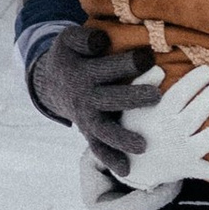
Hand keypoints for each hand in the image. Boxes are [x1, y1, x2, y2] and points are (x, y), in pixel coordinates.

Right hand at [28, 27, 152, 169]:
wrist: (52, 82)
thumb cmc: (72, 56)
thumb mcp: (69, 39)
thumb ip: (84, 38)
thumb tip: (101, 41)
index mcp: (83, 73)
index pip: (106, 68)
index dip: (127, 63)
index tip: (149, 57)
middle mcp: (85, 98)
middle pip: (109, 99)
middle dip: (132, 98)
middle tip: (156, 96)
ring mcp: (86, 118)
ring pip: (104, 130)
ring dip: (122, 138)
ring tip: (143, 145)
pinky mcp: (88, 132)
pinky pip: (98, 148)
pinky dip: (111, 160)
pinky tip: (128, 171)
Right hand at [121, 68, 208, 188]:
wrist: (132, 166)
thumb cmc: (136, 128)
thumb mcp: (131, 104)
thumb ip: (143, 82)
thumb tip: (160, 68)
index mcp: (158, 114)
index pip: (179, 95)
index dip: (194, 81)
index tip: (207, 70)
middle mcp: (171, 133)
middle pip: (196, 114)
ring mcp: (181, 153)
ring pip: (203, 143)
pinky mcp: (189, 168)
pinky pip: (207, 171)